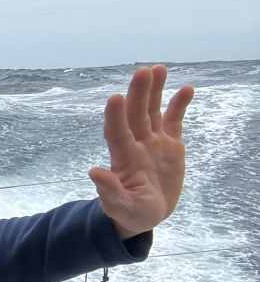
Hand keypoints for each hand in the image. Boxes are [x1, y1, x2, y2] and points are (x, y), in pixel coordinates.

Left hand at [89, 65, 193, 239]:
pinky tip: (186, 88)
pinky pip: (175, 120)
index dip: (115, 116)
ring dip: (154, 91)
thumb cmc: (128, 213)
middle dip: (138, 94)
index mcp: (123, 158)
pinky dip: (179, 105)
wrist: (146, 213)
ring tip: (158, 69)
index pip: (117, 132)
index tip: (115, 97)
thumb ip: (110, 191)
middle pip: (136, 115)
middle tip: (142, 72)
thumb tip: (94, 171)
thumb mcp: (120, 207)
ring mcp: (154, 142)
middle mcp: (137, 144)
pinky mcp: (171, 145)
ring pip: (153, 111)